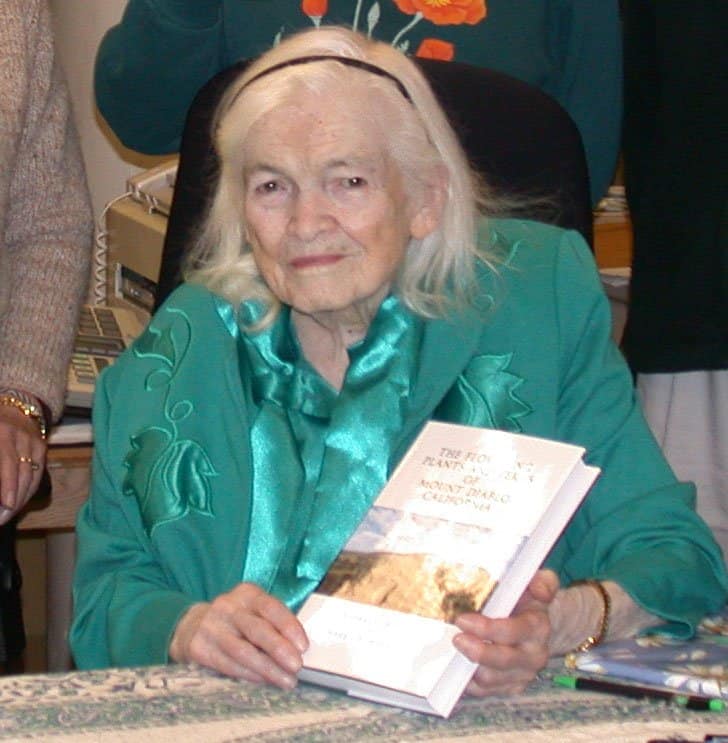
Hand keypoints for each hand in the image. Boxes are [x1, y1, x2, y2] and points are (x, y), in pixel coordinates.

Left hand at [0, 406, 46, 524]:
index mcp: (1, 433)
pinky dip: (29, 490)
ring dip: (21, 499)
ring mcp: (34, 441)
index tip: (5, 506)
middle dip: (14, 499)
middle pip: (22, 473)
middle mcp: (20, 436)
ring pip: (32, 476)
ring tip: (9, 515)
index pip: (7, 462)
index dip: (7, 486)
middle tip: (3, 519)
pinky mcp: (42, 447)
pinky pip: (38, 473)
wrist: (13, 405)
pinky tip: (19, 502)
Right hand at [169, 582, 307, 687]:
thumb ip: (273, 623)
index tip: (303, 646)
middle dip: (279, 649)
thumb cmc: (236, 620)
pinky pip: (228, 664)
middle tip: (297, 666)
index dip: (289, 626)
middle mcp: (228, 606)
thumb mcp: (252, 611)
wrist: (192, 626)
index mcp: (247, 593)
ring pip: (243, 651)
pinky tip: (264, 681)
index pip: (270, 607)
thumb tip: (298, 647)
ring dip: (267, 668)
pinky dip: (249, 675)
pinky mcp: (199, 647)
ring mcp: (211, 626)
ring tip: (286, 680)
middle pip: (257, 629)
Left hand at [453, 569, 558, 695]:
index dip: (486, 628)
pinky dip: (469, 683)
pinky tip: (457, 668)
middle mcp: (533, 655)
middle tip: (456, 639)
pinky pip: (486, 692)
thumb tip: (539, 587)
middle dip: (476, 651)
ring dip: (469, 667)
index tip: (462, 620)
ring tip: (455, 651)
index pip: (512, 631)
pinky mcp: (511, 687)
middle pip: (502, 660)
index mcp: (537, 627)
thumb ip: (543, 581)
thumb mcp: (537, 584)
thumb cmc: (529, 601)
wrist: (538, 626)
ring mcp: (522, 674)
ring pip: (492, 680)